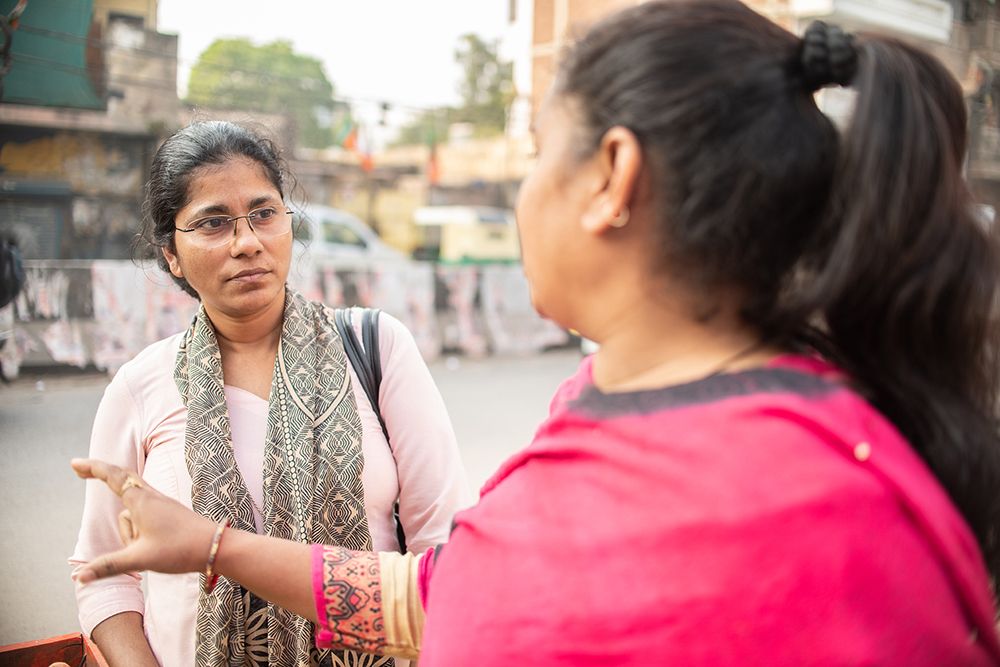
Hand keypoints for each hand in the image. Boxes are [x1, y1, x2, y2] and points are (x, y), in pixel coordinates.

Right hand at [70, 458, 217, 582]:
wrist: (215, 547)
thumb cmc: (180, 550)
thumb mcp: (140, 559)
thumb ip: (108, 566)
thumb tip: (79, 576)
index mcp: (141, 501)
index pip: (112, 477)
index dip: (92, 469)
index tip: (74, 463)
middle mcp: (151, 497)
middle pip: (121, 479)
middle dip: (100, 474)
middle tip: (79, 471)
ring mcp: (161, 503)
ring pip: (130, 509)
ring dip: (128, 531)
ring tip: (147, 550)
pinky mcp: (168, 512)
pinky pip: (142, 512)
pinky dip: (135, 523)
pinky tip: (143, 540)